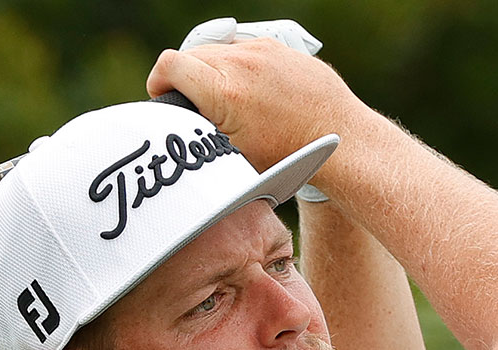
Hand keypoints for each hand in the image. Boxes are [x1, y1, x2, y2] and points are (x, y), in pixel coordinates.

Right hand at [178, 18, 329, 200]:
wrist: (339, 137)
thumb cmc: (287, 156)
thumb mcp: (232, 156)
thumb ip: (199, 134)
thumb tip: (176, 130)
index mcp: (225, 91)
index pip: (170, 64)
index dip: (158, 82)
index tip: (162, 97)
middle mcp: (242, 63)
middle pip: (190, 55)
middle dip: (183, 77)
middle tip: (191, 105)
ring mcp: (262, 50)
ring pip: (217, 49)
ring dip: (209, 69)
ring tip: (219, 98)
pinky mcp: (278, 46)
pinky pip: (242, 48)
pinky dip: (235, 65)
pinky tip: (246, 89)